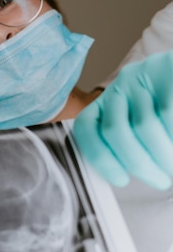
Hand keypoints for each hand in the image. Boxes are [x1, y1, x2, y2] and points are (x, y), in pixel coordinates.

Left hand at [73, 50, 172, 189]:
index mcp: (107, 100)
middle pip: (114, 130)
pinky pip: (167, 114)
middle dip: (137, 163)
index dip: (99, 157)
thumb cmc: (168, 104)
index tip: (120, 179)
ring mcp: (144, 76)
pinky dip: (172, 139)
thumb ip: (131, 140)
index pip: (86, 127)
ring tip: (171, 168)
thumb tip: (128, 172)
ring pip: (144, 126)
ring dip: (161, 156)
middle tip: (159, 180)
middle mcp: (121, 85)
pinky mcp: (168, 71)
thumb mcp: (144, 117)